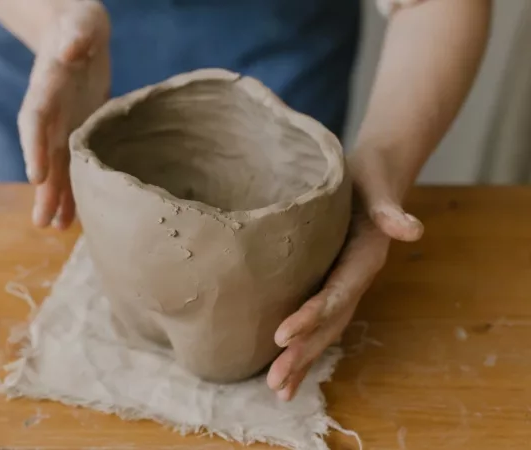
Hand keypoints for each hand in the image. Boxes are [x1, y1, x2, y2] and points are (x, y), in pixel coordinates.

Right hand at [17, 0, 110, 229]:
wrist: (76, 31)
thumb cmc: (79, 24)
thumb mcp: (80, 23)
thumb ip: (76, 35)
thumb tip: (71, 50)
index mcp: (46, 86)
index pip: (35, 119)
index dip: (34, 148)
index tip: (36, 176)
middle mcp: (50, 112)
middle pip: (43, 153)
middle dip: (44, 188)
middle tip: (42, 222)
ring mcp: (62, 124)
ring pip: (57, 166)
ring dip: (57, 197)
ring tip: (56, 228)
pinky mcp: (77, 130)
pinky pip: (74, 163)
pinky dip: (74, 187)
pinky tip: (76, 215)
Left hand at [266, 150, 424, 400]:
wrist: (375, 176)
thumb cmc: (369, 177)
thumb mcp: (376, 184)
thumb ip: (389, 207)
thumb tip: (411, 229)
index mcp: (363, 259)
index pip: (336, 294)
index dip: (312, 315)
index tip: (282, 335)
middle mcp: (355, 279)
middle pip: (330, 324)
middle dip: (303, 354)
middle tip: (276, 381)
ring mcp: (343, 286)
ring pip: (325, 331)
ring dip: (303, 360)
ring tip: (278, 390)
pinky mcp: (330, 285)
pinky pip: (319, 321)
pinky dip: (303, 345)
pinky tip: (282, 366)